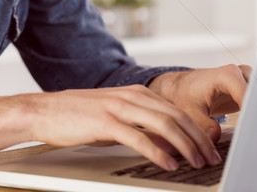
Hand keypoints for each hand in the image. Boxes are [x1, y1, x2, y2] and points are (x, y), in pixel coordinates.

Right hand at [27, 85, 222, 171]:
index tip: (209, 147)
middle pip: (175, 116)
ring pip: (163, 124)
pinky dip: (158, 152)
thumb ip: (141, 125)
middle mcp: (131, 96)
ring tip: (196, 162)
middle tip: (211, 158)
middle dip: (197, 139)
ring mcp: (118, 107)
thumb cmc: (79, 116)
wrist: (45, 111)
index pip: (175, 110)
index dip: (196, 130)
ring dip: (185, 145)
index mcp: (135, 93)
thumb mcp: (116, 117)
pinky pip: (139, 137)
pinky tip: (169, 164)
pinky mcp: (106, 122)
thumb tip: (167, 143)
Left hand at [147, 64, 250, 141]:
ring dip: (256, 111)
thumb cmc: (184, 94)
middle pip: (256, 94)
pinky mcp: (246, 87)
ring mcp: (244, 78)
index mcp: (226, 75)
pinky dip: (255, 111)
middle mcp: (238, 73)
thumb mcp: (189, 111)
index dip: (251, 114)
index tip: (249, 130)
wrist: (182, 87)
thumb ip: (201, 123)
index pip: (248, 95)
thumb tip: (215, 134)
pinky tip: (251, 123)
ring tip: (252, 128)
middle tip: (252, 131)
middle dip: (255, 113)